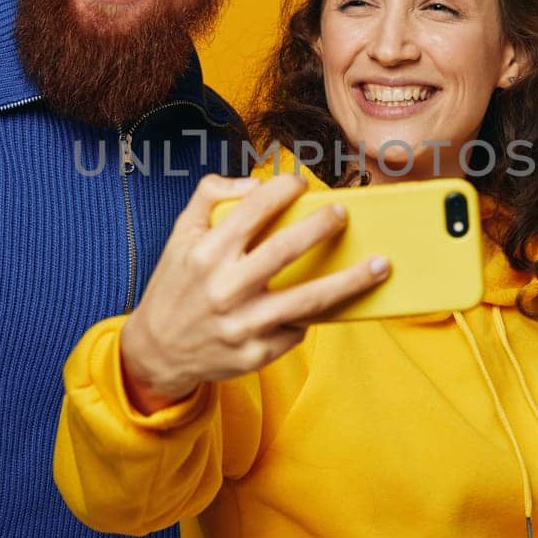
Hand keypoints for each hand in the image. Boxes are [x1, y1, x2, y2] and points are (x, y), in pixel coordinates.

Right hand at [119, 172, 390, 411]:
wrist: (157, 351)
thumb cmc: (177, 285)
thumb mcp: (180, 235)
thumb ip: (209, 196)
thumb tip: (255, 183)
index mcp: (205, 253)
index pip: (252, 210)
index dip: (281, 190)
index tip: (299, 183)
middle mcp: (224, 289)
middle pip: (286, 251)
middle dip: (323, 227)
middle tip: (344, 214)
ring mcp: (242, 325)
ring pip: (308, 299)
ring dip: (351, 281)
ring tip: (381, 264)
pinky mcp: (255, 354)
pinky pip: (297, 329)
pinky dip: (313, 314)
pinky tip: (329, 303)